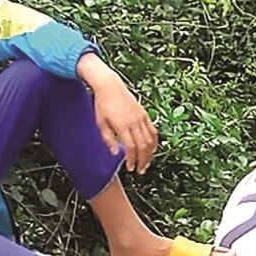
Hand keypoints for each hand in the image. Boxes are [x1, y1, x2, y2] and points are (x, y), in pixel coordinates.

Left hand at [80, 56, 158, 171]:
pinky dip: (154, 141)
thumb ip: (108, 139)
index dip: (132, 160)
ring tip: (146, 163)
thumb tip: (116, 153)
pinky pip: (153, 130)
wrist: (109, 85)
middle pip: (143, 146)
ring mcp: (141, 117)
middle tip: (140, 170)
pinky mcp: (144, 114)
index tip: (130, 168)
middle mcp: (134, 122)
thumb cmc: (102, 104)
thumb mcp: (100, 122)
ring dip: (150, 153)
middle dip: (143, 160)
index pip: (131, 148)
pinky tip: (152, 149)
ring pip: (150, 140)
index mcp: (122, 125)